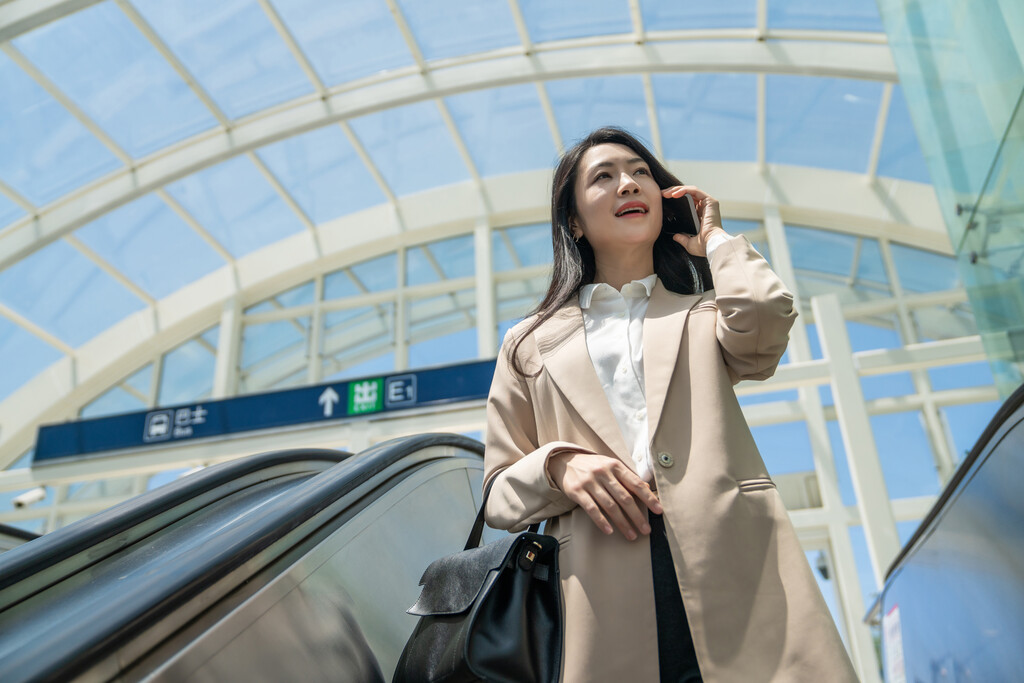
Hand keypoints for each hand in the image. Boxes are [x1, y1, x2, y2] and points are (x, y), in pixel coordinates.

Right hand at [548, 452, 662, 539]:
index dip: (649, 498)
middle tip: (646, 530)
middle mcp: (603, 473)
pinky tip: (609, 531)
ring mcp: (589, 482)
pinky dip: (601, 521)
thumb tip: (647, 489)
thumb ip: (626, 477)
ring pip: (610, 506)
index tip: (659, 511)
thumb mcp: (610, 465)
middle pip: (625, 498)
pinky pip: (592, 509)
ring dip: (622, 523)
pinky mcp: (577, 491)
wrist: (564, 462)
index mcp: (615, 466)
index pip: (636, 483)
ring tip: (631, 535)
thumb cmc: (593, 466)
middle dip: (637, 516)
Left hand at [661, 185, 726, 256]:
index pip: (687, 203)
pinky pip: (694, 191)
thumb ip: (682, 238)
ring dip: (676, 190)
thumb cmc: (703, 246)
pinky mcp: (710, 201)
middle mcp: (705, 208)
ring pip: (690, 191)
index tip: (663, 201)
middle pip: (687, 195)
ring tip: (665, 193)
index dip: (675, 200)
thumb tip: (675, 236)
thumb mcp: (689, 243)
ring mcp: (708, 204)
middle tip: (662, 194)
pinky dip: (684, 190)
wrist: (710, 244)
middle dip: (673, 192)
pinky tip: (674, 194)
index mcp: (701, 216)